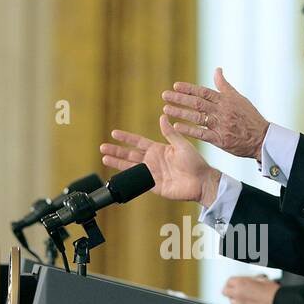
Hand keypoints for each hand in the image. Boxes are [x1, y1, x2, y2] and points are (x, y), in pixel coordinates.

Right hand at [101, 116, 219, 205]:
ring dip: (117, 163)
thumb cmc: (195, 162)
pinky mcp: (154, 186)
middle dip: (116, 151)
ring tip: (104, 158)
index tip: (114, 133)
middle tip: (102, 147)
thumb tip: (162, 117)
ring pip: (130, 168)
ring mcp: (152, 174)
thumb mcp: (182, 144)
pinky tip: (118, 176)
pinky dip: (128, 179)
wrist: (201, 181)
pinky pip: (137, 181)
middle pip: (130, 155)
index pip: (138, 142)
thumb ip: (170, 133)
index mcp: (159, 149)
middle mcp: (153, 161)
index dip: (126, 138)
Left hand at [163, 68, 268, 160]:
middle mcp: (221, 111)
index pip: (203, 91)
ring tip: (166, 109)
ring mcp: (220, 125)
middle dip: (179, 98)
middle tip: (165, 95)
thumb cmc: (250, 117)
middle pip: (197, 102)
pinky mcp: (220, 139)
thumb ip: (224, 85)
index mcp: (225, 100)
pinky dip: (188, 130)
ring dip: (180, 112)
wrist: (261, 138)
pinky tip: (176, 126)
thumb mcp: (238, 98)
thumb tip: (217, 69)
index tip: (175, 86)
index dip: (188, 88)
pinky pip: (201, 134)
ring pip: (196, 117)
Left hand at [222, 276, 279, 303]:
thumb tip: (247, 281)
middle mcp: (238, 294)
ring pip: (231, 302)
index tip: (234, 284)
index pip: (229, 281)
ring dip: (236, 300)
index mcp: (241, 283)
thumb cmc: (273, 292)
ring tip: (245, 299)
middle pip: (225, 292)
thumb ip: (249, 280)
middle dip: (230, 291)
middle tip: (236, 291)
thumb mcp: (260, 279)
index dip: (232, 282)